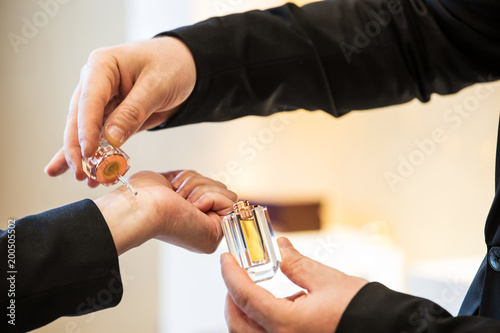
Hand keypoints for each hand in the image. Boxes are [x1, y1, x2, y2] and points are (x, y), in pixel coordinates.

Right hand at [44, 37, 195, 181]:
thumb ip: (133, 112)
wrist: (186, 67)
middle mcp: (96, 82)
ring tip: (82, 178)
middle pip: (79, 118)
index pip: (89, 100)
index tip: (87, 153)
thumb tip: (111, 138)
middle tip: (81, 173)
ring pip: (85, 131)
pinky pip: (99, 136)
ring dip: (84, 156)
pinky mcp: (111, 115)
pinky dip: (93, 154)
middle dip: (78, 148)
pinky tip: (80, 171)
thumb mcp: (157, 86)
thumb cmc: (172, 65)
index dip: (86, 129)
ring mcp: (102, 100)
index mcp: (102, 66)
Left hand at [95, 170, 236, 254]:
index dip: (196, 182)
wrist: (141, 205)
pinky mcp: (218, 232)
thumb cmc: (144, 196)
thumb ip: (189, 183)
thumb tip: (202, 181)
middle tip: (180, 196)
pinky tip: (192, 207)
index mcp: (190, 215)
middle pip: (220, 187)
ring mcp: (211, 230)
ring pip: (225, 191)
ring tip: (184, 202)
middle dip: (198, 183)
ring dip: (201, 189)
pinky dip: (209, 197)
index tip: (178, 189)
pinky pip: (229, 201)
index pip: (211, 188)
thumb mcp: (170, 181)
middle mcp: (202, 224)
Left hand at [221, 237, 367, 332]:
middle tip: (236, 274)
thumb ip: (295, 263)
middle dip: (232, 297)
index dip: (231, 275)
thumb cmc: (361, 309)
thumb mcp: (325, 279)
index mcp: (287, 325)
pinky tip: (276, 305)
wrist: (387, 330)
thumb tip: (278, 246)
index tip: (226, 259)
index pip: (245, 297)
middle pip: (238, 323)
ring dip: (244, 311)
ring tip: (254, 288)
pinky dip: (260, 321)